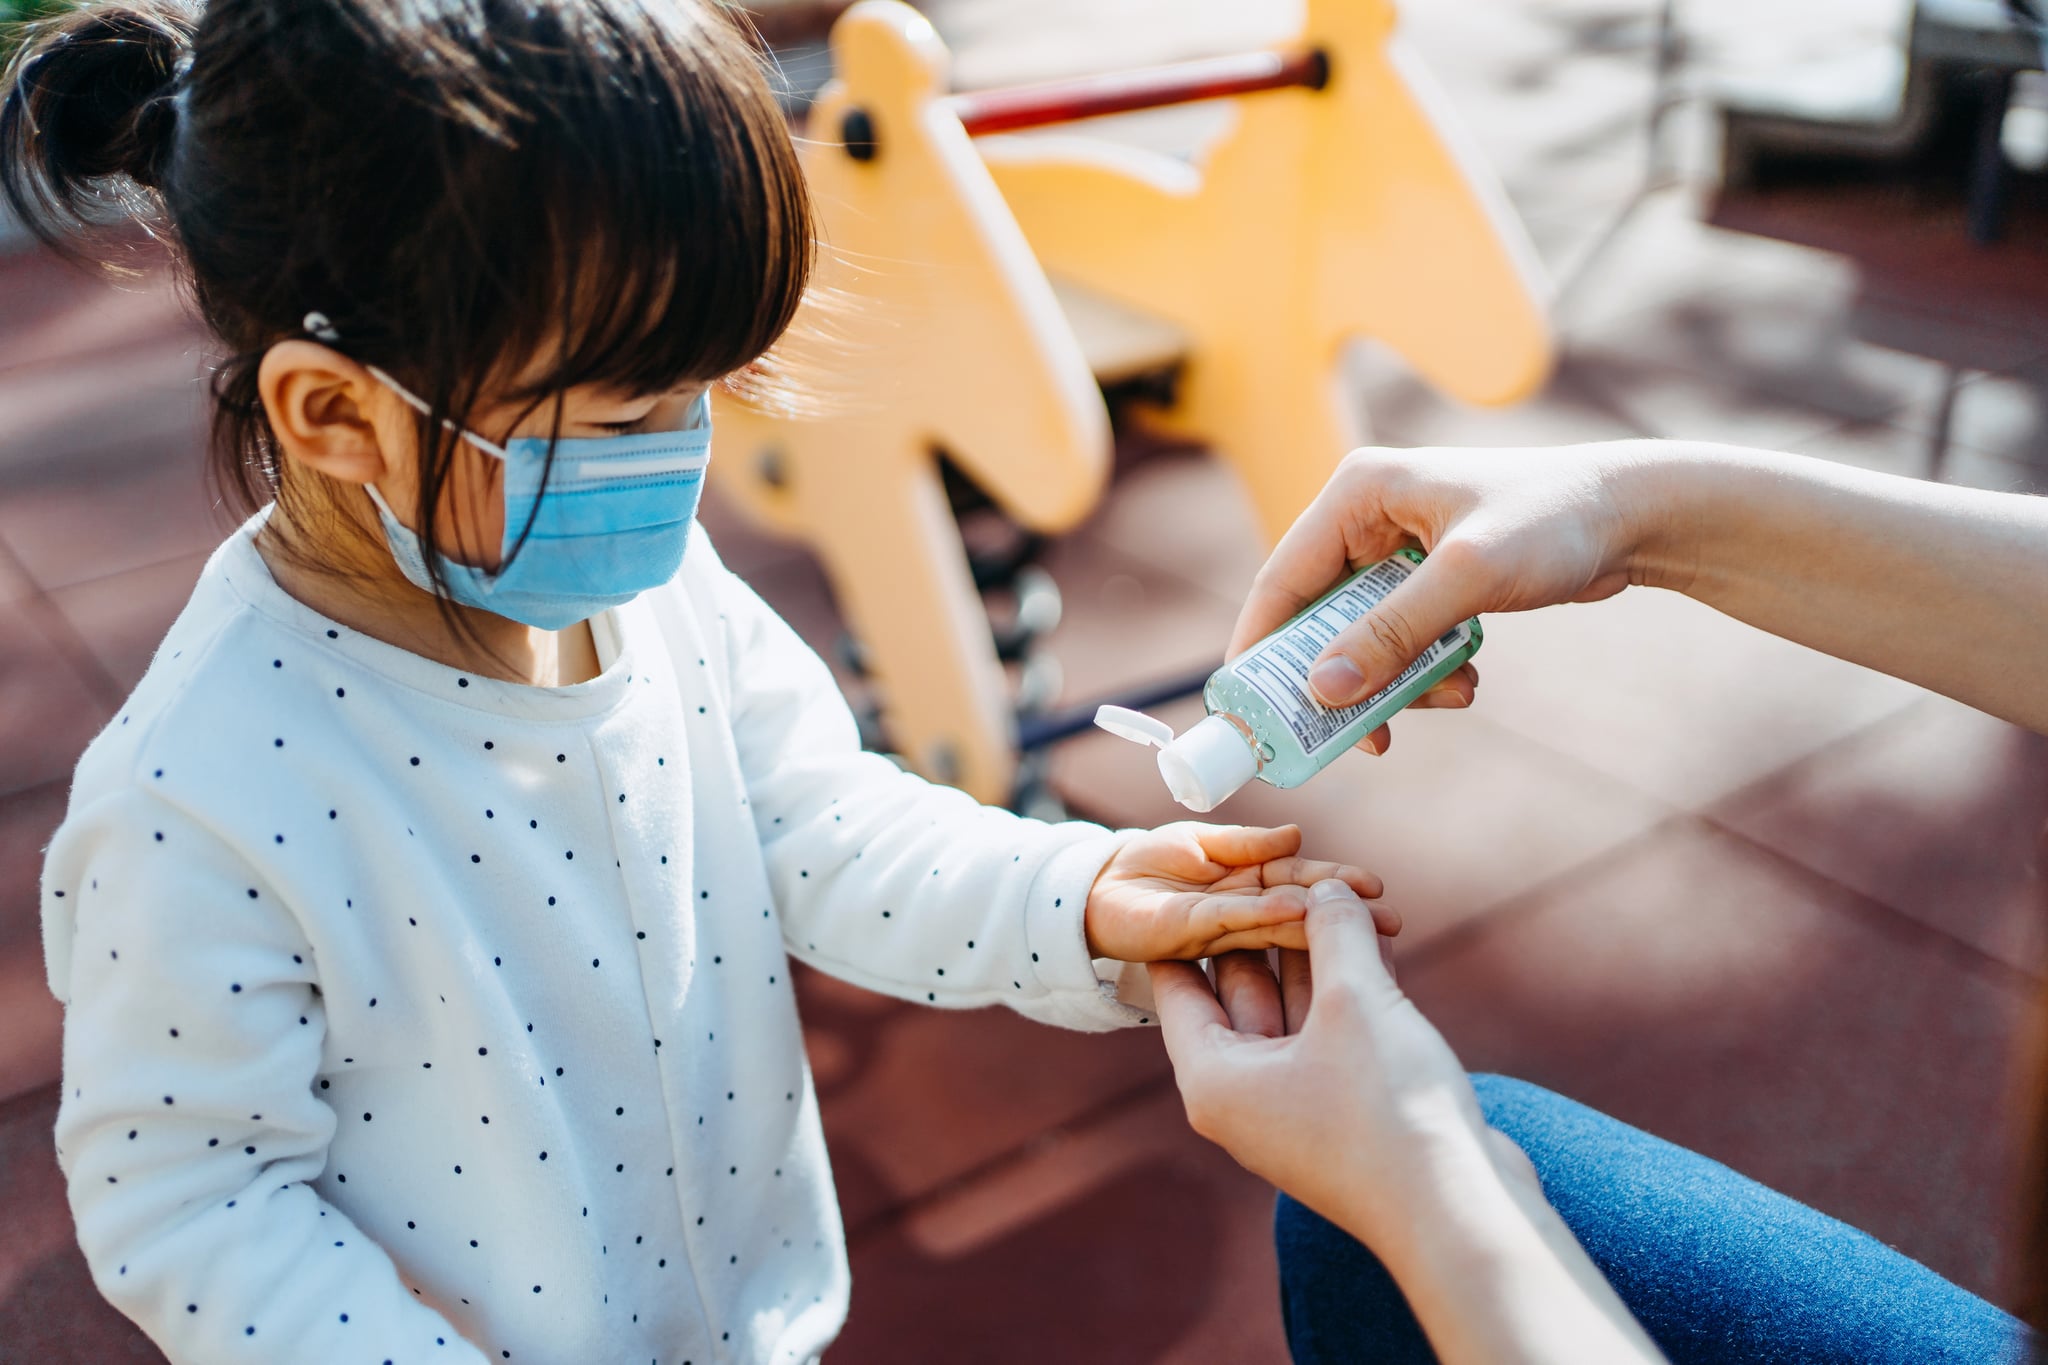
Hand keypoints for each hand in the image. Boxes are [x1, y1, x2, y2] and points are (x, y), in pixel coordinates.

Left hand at [1083, 824, 1393, 959]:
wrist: (1095, 888)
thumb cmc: (1149, 865)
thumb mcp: (1203, 842)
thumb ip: (1247, 843)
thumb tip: (1296, 834)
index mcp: (1250, 884)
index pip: (1300, 881)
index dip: (1337, 884)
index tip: (1377, 887)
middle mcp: (1242, 911)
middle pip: (1298, 908)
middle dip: (1344, 915)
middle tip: (1393, 921)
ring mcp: (1219, 928)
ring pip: (1275, 922)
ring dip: (1317, 921)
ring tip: (1361, 922)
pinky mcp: (1188, 934)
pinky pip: (1231, 921)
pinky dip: (1264, 914)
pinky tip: (1295, 909)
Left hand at [1153, 882, 1668, 1363]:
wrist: (1459, 1210)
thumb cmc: (1386, 1108)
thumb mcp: (1353, 1000)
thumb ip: (1334, 933)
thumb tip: (1326, 887)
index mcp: (1214, 1077)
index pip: (1178, 985)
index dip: (1191, 925)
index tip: (1197, 875)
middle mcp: (1244, 1095)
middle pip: (1242, 991)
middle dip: (1268, 927)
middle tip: (1279, 866)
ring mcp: (1296, 1106)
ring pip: (1297, 1009)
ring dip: (1320, 954)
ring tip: (1337, 890)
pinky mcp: (1347, 1110)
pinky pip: (1336, 1034)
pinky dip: (1351, 988)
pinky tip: (1377, 938)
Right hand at [1229, 442, 1670, 754]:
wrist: (1637, 515)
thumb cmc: (1554, 522)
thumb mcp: (1468, 578)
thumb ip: (1392, 633)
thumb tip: (1324, 690)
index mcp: (1358, 492)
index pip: (1281, 578)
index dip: (1260, 647)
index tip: (1248, 711)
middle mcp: (1368, 516)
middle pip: (1319, 617)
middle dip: (1344, 678)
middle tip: (1355, 734)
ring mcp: (1399, 549)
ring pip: (1363, 638)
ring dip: (1398, 682)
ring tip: (1453, 698)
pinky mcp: (1431, 577)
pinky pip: (1402, 640)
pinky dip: (1426, 670)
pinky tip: (1469, 681)